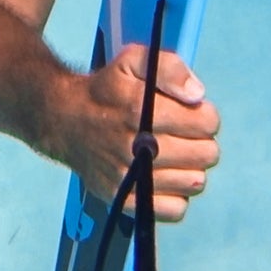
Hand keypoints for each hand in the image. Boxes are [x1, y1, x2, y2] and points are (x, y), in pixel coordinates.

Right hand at [57, 46, 220, 222]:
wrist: (64, 120)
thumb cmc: (106, 90)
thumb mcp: (132, 61)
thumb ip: (170, 68)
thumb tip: (197, 95)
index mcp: (139, 110)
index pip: (206, 122)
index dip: (205, 115)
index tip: (190, 112)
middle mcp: (134, 146)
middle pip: (206, 154)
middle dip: (201, 141)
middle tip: (183, 134)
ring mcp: (129, 176)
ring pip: (195, 182)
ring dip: (190, 167)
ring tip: (172, 154)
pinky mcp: (124, 199)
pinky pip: (175, 209)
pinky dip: (176, 195)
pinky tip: (163, 176)